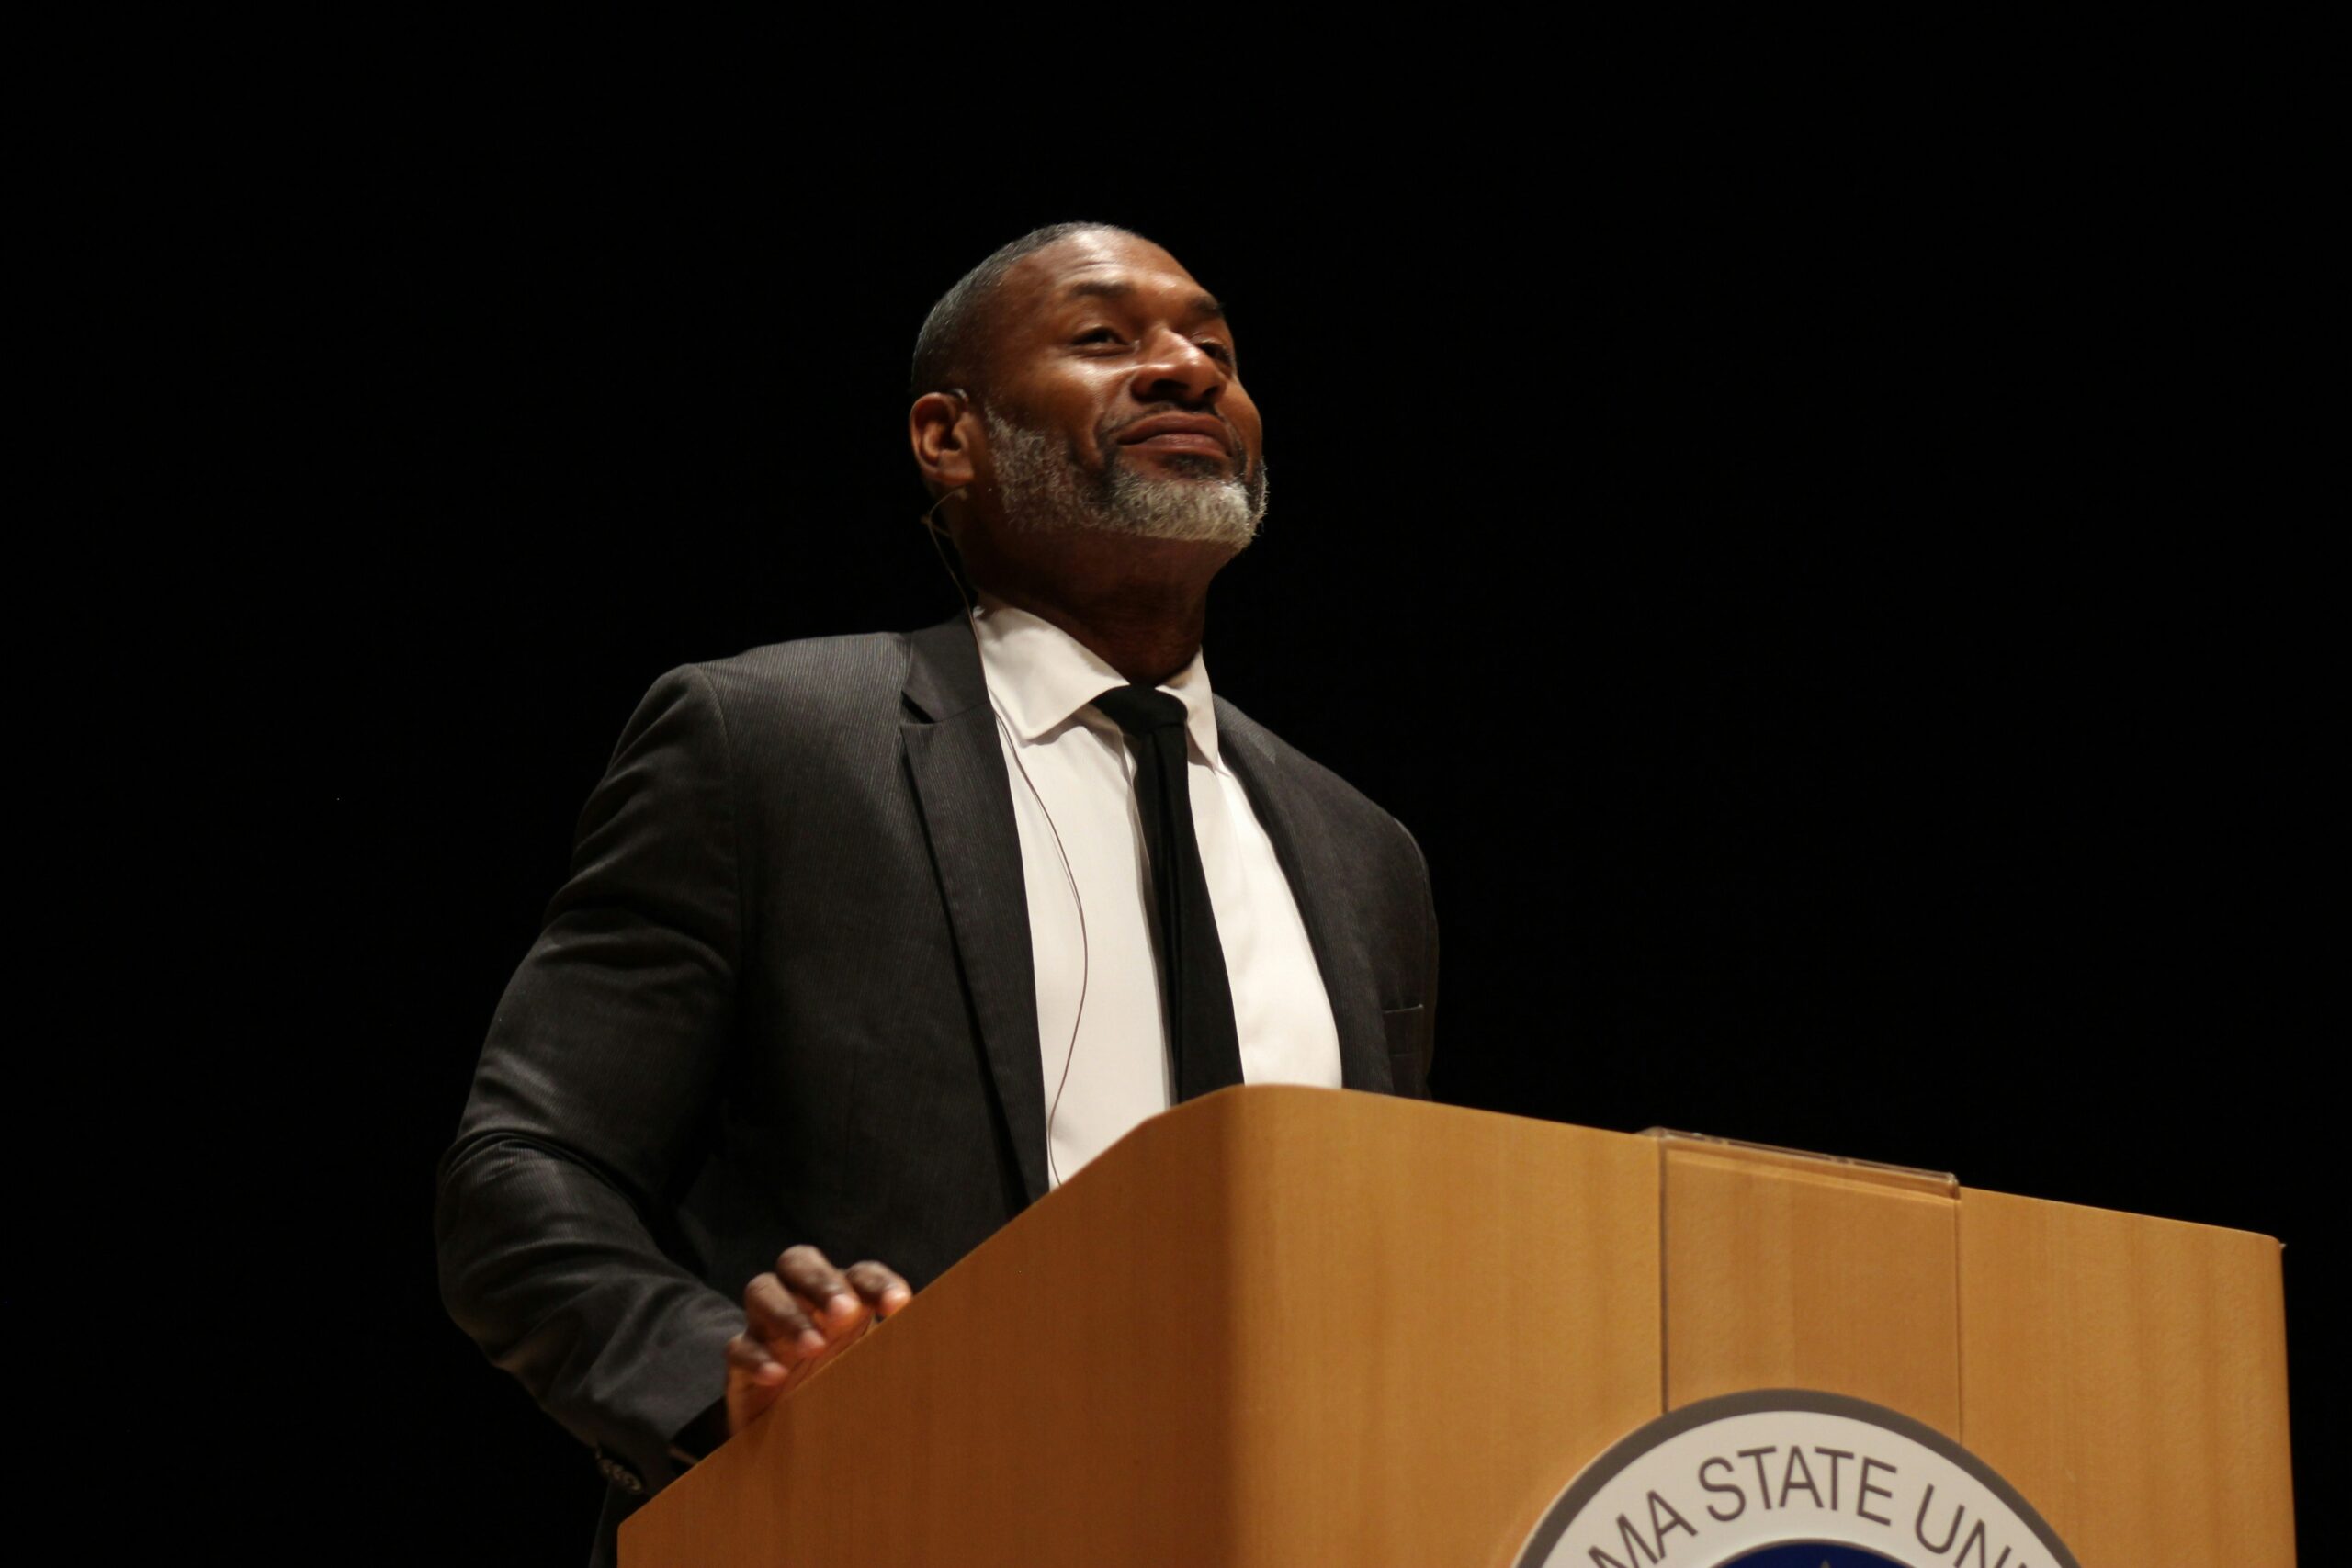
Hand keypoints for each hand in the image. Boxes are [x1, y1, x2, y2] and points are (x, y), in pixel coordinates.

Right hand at [724, 1245, 911, 1435]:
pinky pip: (738, 1347)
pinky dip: (756, 1358)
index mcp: (844, 1300)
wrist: (796, 1446)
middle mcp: (802, 1303)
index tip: (900, 1306)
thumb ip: (901, 1356)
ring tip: (815, 1345)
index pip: (859, 1273)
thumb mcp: (876, 1375)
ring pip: (762, 1291)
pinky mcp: (740, 1366)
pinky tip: (776, 1377)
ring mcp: (766, 1329)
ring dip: (789, 1314)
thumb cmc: (846, 1398)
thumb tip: (945, 1350)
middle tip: (844, 1312)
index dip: (878, 1283)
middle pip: (798, 1261)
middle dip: (821, 1281)